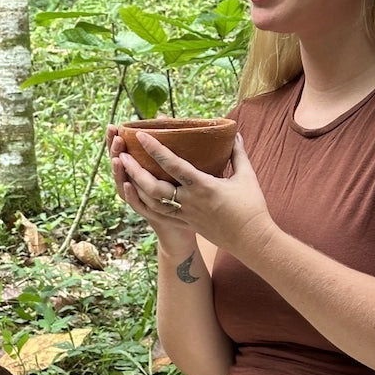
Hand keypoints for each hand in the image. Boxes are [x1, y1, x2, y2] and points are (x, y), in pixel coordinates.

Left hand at [108, 127, 274, 254]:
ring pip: (152, 202)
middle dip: (136, 170)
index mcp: (204, 187)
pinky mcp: (184, 224)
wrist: (252, 241)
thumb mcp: (247, 176)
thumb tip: (235, 133)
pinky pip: (158, 215)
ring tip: (123, 169)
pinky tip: (132, 191)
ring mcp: (185, 215)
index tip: (141, 135)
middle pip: (155, 187)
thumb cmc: (251, 207)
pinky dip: (142, 204)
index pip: (174, 165)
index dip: (156, 149)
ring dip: (135, 185)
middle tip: (122, 153)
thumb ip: (238, 154)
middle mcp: (190, 202)